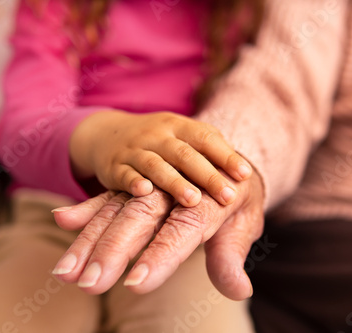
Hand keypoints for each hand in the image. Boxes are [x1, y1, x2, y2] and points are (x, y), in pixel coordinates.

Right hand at [52, 172, 263, 299]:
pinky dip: (87, 210)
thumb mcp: (244, 220)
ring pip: (117, 210)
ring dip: (91, 239)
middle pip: (141, 217)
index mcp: (208, 200)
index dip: (161, 255)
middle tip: (89, 284)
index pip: (183, 229)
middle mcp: (174, 187)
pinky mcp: (136, 181)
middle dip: (114, 251)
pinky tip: (62, 221)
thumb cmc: (236, 194)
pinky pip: (109, 196)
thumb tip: (240, 292)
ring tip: (65, 271)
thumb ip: (232, 256)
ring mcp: (152, 182)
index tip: (136, 283)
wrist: (222, 155)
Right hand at [69, 111, 252, 206]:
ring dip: (174, 182)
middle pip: (185, 154)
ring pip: (156, 165)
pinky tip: (144, 191)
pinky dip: (134, 182)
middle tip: (228, 196)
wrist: (106, 135)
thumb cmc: (157, 142)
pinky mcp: (115, 167)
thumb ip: (206, 148)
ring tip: (193, 201)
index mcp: (178, 126)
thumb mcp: (180, 136)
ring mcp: (135, 150)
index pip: (206, 137)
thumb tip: (242, 171)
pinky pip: (125, 174)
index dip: (226, 155)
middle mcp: (157, 136)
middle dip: (207, 176)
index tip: (245, 175)